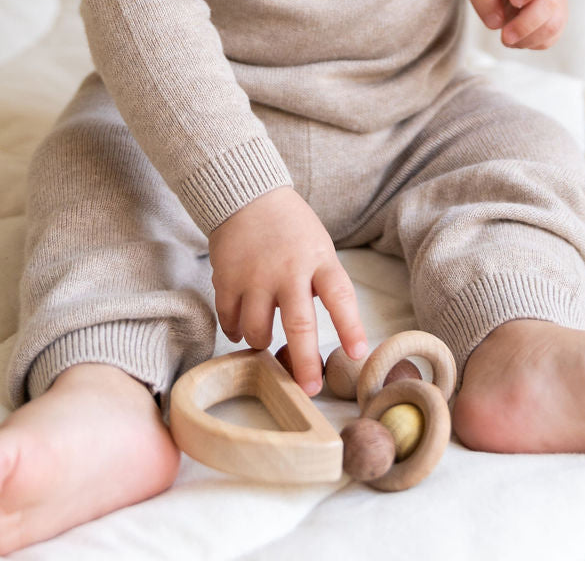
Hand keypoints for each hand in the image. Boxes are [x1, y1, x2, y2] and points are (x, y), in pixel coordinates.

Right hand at [208, 186, 367, 394]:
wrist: (245, 195)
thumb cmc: (290, 227)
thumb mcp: (318, 246)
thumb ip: (321, 283)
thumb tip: (323, 335)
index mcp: (318, 258)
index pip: (340, 295)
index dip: (350, 327)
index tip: (358, 354)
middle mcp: (287, 268)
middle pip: (299, 323)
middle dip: (305, 362)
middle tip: (309, 389)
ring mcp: (254, 275)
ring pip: (257, 330)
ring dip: (262, 344)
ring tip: (265, 342)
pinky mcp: (226, 278)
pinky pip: (229, 319)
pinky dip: (235, 331)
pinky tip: (240, 328)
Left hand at [463, 0, 567, 49]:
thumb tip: (496, 22)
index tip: (513, 0)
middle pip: (549, 4)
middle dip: (526, 24)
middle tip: (505, 36)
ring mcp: (556, 3)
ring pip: (552, 25)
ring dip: (527, 38)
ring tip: (506, 39)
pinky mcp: (554, 22)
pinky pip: (549, 39)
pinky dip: (530, 44)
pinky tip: (515, 40)